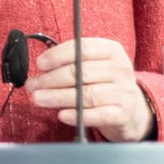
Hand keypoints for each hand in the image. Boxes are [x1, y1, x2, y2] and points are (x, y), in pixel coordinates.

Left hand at [23, 37, 153, 140]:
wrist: (131, 110)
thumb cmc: (103, 84)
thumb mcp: (93, 66)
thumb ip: (71, 63)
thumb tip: (41, 68)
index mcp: (112, 51)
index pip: (83, 48)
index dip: (59, 55)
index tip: (40, 64)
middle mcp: (121, 70)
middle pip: (81, 73)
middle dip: (51, 79)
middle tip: (33, 85)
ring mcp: (125, 92)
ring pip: (87, 94)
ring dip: (58, 97)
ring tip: (38, 99)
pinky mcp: (123, 114)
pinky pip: (98, 115)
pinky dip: (78, 115)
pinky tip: (62, 115)